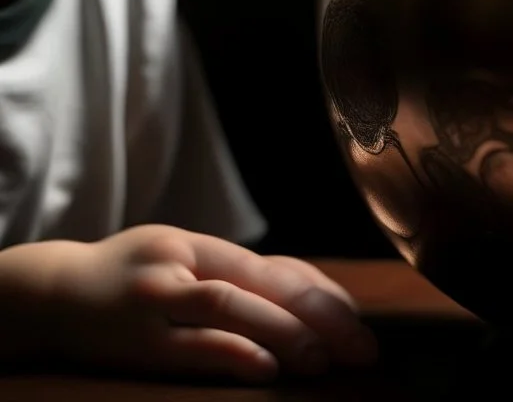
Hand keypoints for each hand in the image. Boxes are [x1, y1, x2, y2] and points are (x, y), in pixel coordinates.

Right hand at [41, 225, 375, 382]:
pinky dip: (230, 354)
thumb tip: (310, 296)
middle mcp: (181, 262)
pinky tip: (266, 370)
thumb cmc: (131, 279)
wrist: (49, 294)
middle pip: (261, 282)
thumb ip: (236, 277)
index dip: (320, 292)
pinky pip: (188, 346)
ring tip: (324, 359)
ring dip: (282, 330)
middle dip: (319, 314)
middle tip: (361, 347)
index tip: (358, 320)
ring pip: (228, 306)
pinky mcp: (132, 342)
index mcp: (199, 245)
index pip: (272, 266)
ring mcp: (155, 299)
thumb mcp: (181, 262)